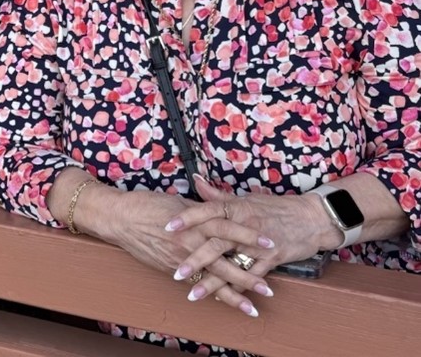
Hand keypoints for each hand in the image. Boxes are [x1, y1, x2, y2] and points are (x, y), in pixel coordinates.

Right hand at [97, 183, 273, 317]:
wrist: (119, 218)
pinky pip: (195, 284)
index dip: (250, 236)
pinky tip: (224, 302)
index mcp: (195, 221)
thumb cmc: (146, 204)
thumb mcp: (178, 202)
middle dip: (249, 276)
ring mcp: (181, 258)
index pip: (228, 229)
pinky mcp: (170, 269)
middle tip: (269, 289)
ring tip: (253, 307)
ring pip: (212, 279)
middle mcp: (191, 242)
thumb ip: (201, 210)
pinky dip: (210, 293)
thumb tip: (219, 211)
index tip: (271, 243)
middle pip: (225, 261)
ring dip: (233, 294)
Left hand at [167, 177, 322, 311]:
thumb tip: (196, 181)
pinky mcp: (272, 259)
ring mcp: (258, 245)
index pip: (206, 211)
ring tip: (193, 294)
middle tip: (176, 272)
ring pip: (230, 265)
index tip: (167, 227)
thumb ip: (218, 195)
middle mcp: (244, 226)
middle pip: (215, 243)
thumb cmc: (275, 208)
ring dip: (212, 282)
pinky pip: (252, 277)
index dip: (186, 219)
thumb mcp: (245, 199)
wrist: (311, 219)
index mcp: (236, 208)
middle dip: (194, 260)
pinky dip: (239, 289)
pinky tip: (225, 299)